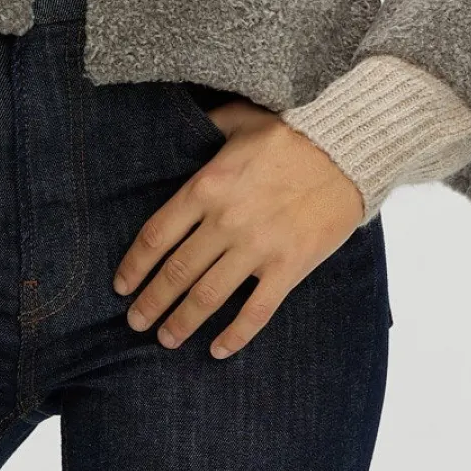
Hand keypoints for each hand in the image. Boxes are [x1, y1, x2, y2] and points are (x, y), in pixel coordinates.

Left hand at [111, 101, 366, 358]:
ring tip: (165, 339)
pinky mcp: (289, 266)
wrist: (349, 149)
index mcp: (206, 187)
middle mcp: (225, 221)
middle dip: (151, 302)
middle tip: (134, 322)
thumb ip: (207, 127)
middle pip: (176, 272)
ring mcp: (258, 247)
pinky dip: (235, 335)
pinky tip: (218, 350)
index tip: (121, 286)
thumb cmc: (293, 132)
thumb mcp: (240, 120)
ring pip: (208, 296)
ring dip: (182, 322)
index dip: (134, 265)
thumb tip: (185, 124)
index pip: (156, 235)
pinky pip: (256, 311)